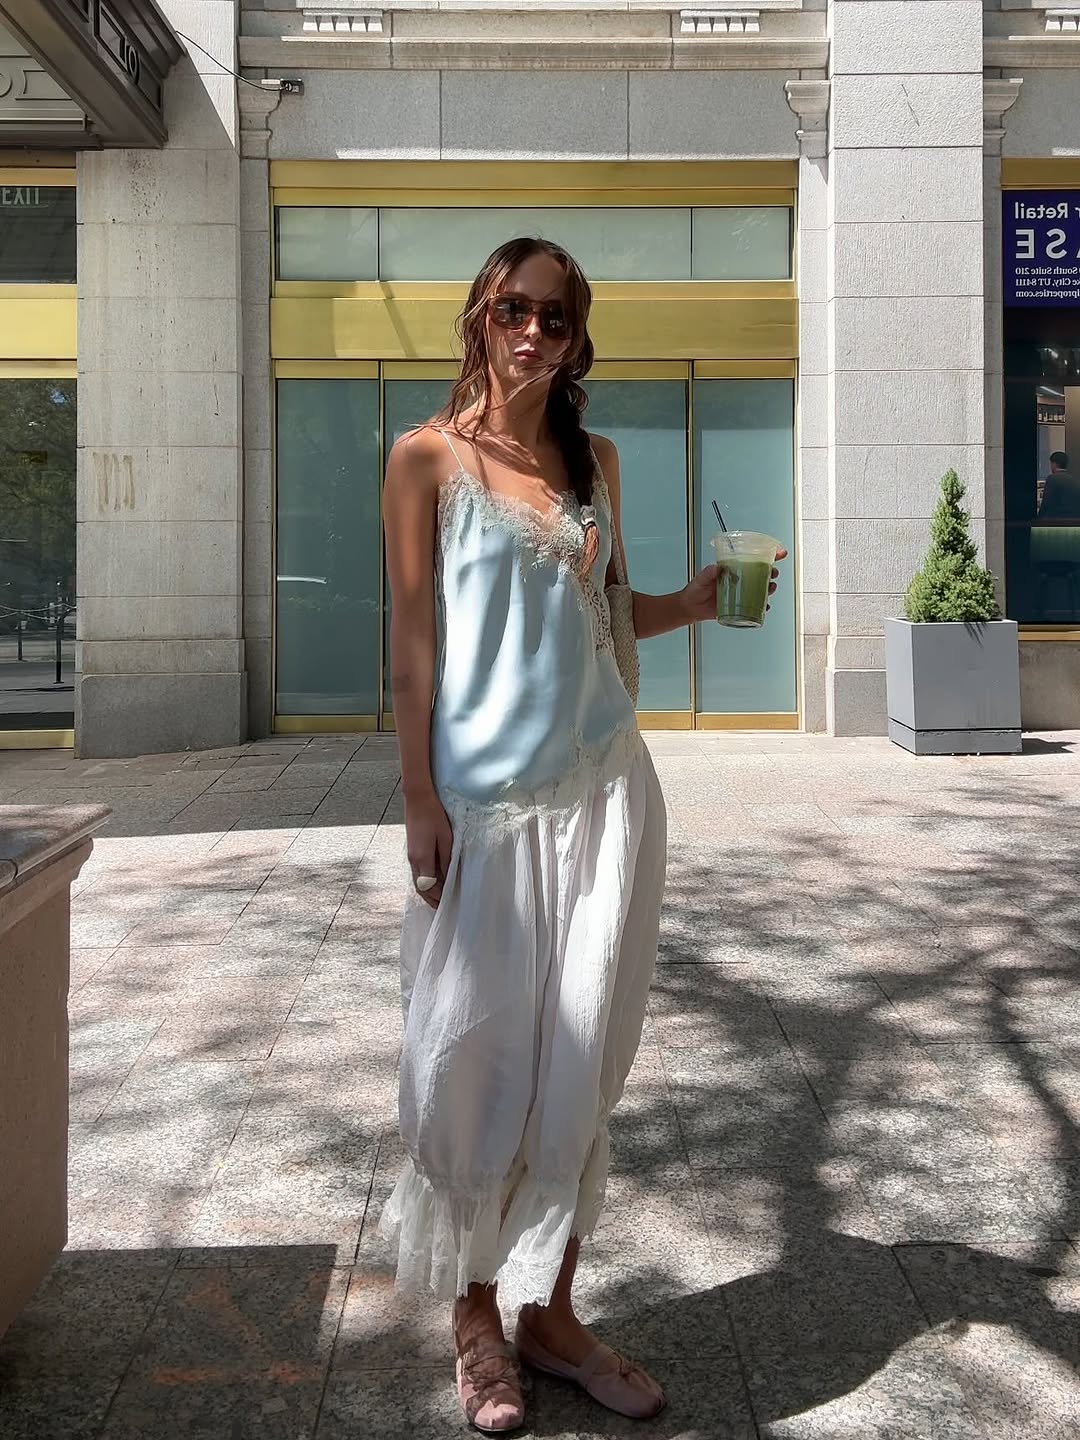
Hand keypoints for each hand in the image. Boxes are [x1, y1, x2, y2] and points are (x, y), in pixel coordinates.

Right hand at [405, 791, 453, 908]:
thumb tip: (448, 877)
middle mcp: (413, 860)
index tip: (448, 905)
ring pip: (416, 881)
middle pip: (420, 888)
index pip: (429, 887)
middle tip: (442, 908)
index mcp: (422, 858)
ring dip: (426, 892)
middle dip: (430, 900)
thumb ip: (447, 860)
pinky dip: (423, 882)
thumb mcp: (446, 838)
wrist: (417, 799)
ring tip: (437, 899)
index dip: (438, 897)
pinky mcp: (411, 850)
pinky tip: (431, 882)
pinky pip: (416, 872)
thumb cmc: (434, 816)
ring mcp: (410, 855)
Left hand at [680, 546, 787, 623]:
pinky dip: (762, 607)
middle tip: (772, 574)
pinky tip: (764, 607)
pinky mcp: (739, 607)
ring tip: (770, 588)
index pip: (753, 559)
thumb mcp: (701, 578)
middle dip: (772, 572)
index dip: (769, 555)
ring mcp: (740, 593)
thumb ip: (708, 573)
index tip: (779, 552)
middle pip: (762, 574)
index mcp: (733, 569)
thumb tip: (716, 568)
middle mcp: (739, 580)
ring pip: (761, 589)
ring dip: (769, 588)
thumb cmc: (695, 590)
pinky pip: (755, 607)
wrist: (690, 607)